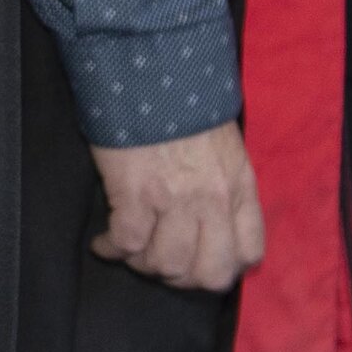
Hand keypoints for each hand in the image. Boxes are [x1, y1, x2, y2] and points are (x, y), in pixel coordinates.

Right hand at [88, 122, 263, 292]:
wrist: (150, 73)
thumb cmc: (185, 106)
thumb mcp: (226, 149)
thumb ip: (226, 186)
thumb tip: (210, 218)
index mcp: (240, 189)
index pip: (248, 254)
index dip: (222, 267)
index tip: (200, 261)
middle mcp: (214, 202)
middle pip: (208, 274)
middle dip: (183, 278)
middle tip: (161, 264)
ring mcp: (174, 201)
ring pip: (166, 264)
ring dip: (144, 265)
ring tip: (130, 251)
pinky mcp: (134, 194)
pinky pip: (126, 243)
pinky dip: (111, 250)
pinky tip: (103, 244)